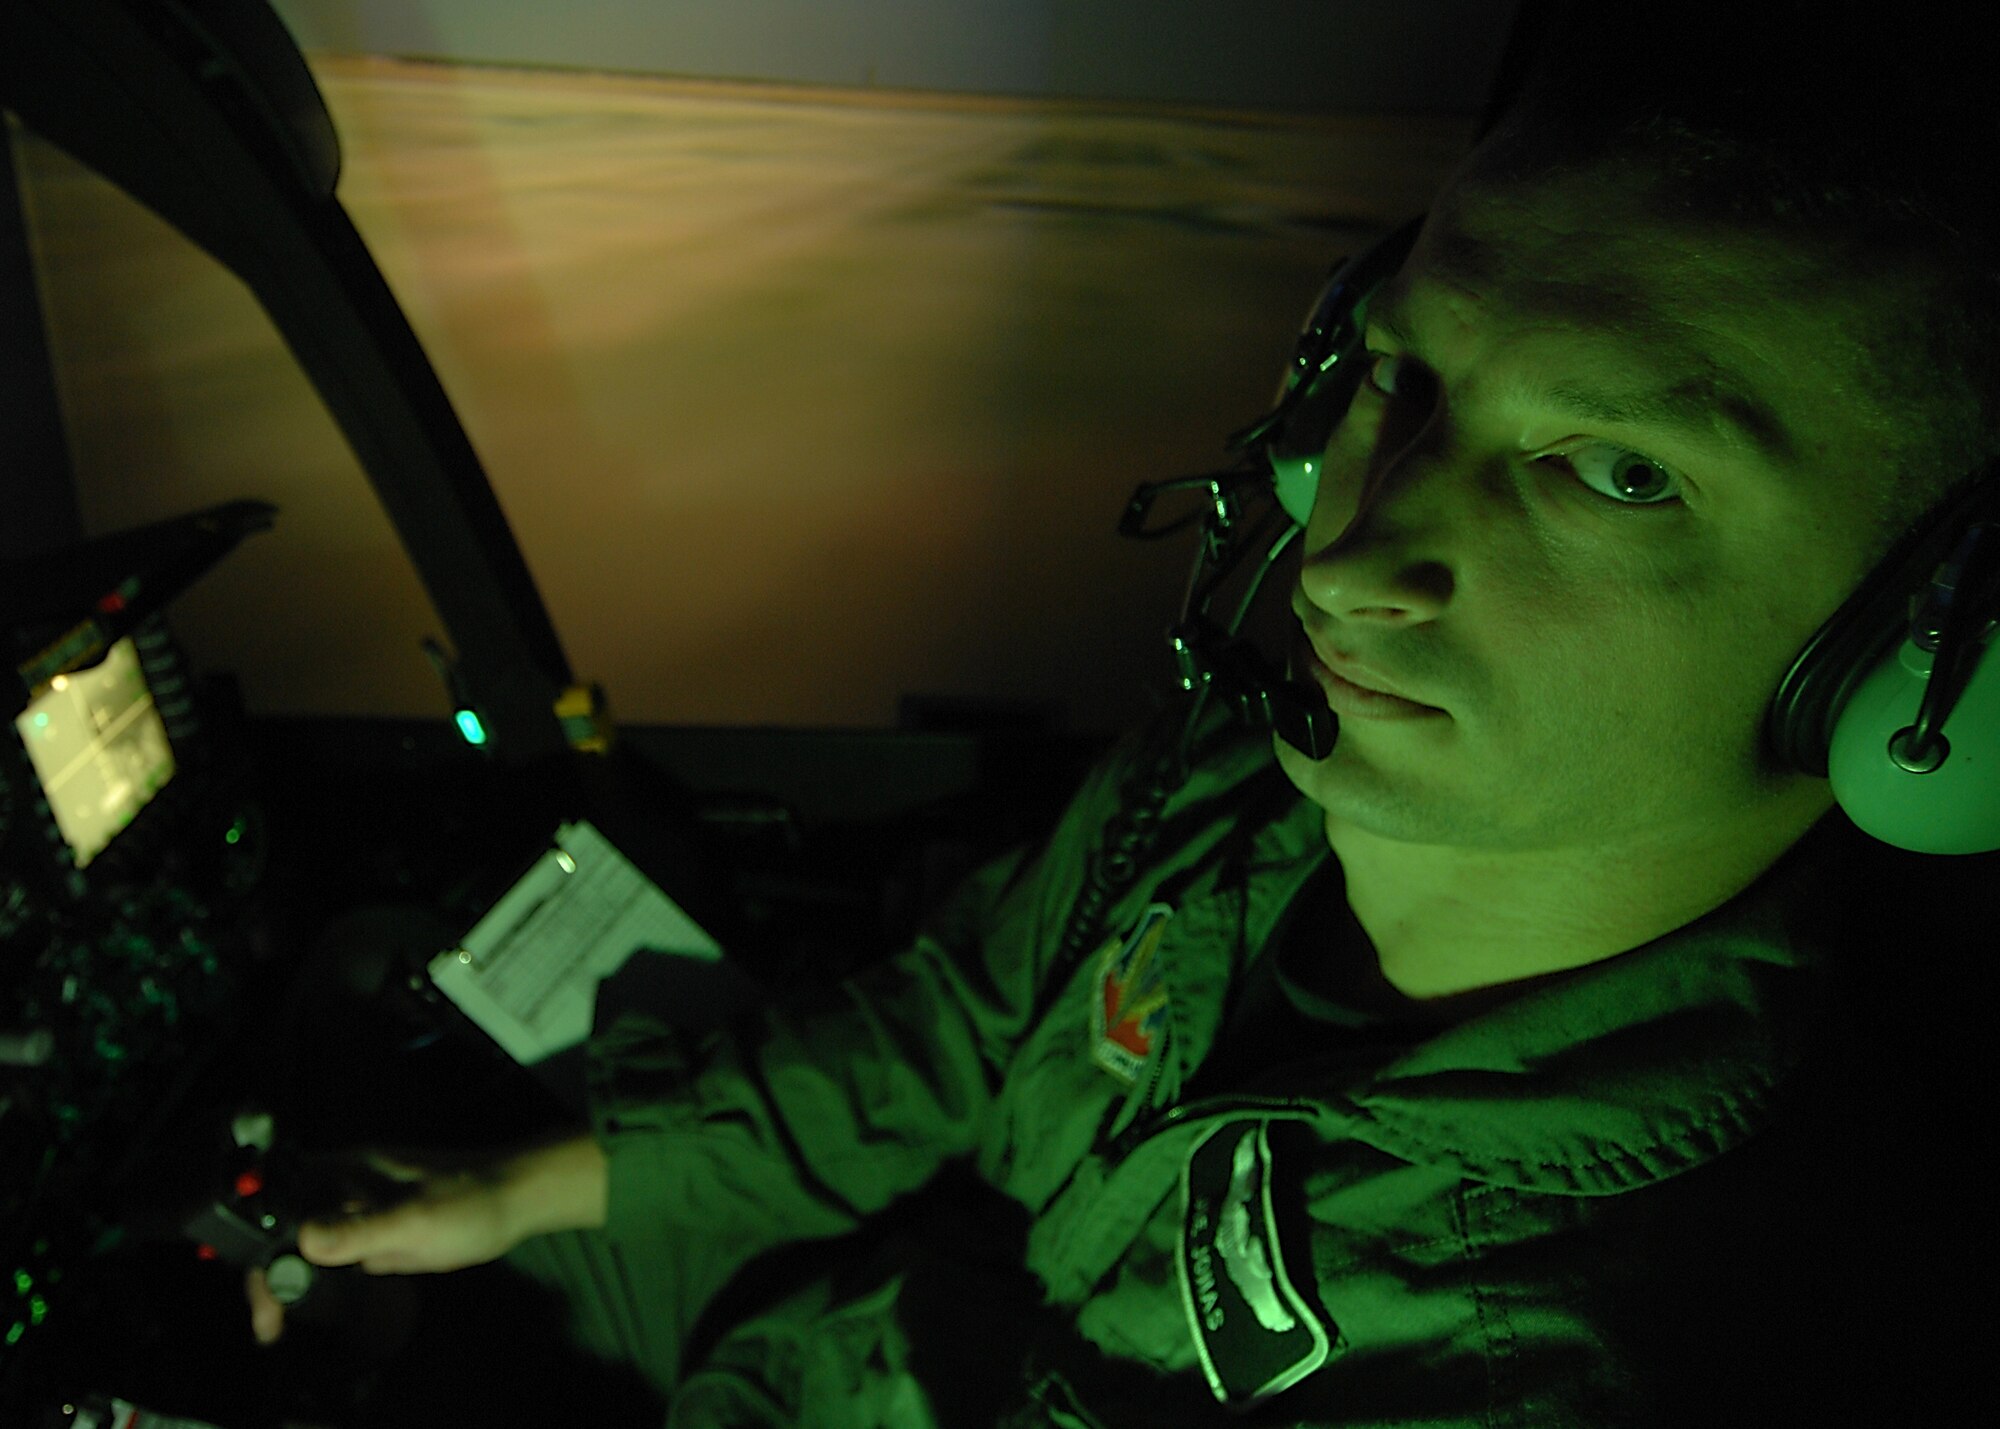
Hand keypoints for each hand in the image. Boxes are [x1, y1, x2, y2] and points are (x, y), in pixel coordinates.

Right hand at [247, 1135, 606, 1344]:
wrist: (515, 1202)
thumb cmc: (469, 1199)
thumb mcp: (413, 1218)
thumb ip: (360, 1230)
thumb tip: (303, 1242)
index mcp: (343, 1169)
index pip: (278, 1197)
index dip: (255, 1234)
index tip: (257, 1279)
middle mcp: (340, 1186)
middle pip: (283, 1224)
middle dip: (267, 1269)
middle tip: (268, 1320)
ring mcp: (355, 1210)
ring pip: (302, 1243)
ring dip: (285, 1280)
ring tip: (274, 1325)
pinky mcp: (371, 1232)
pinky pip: (330, 1256)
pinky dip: (312, 1282)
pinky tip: (303, 1310)